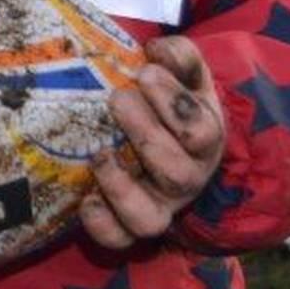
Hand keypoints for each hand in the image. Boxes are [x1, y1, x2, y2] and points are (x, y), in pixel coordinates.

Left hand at [80, 36, 225, 249]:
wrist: (165, 137)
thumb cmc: (171, 100)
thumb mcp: (183, 74)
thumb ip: (178, 56)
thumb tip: (157, 49)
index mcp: (204, 140)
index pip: (202, 131)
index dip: (174, 105)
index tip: (145, 73)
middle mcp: (186, 178)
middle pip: (177, 173)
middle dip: (145, 134)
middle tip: (118, 98)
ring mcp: (158, 206)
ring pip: (150, 218)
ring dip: (122, 187)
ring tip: (100, 154)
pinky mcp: (128, 225)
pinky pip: (118, 239)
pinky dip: (101, 224)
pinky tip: (85, 198)